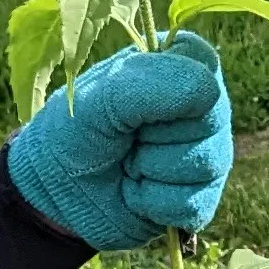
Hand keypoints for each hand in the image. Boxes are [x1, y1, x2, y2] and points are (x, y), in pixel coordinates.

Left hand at [5, 33, 231, 249]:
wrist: (55, 197)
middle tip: (127, 137)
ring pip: (208, 163)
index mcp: (173, 69)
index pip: (204, 65)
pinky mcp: (199, 196)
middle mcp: (198, 109)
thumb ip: (148, 84)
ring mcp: (204, 153)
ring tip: (129, 166)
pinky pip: (198, 202)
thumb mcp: (97, 100)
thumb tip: (207, 91)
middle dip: (158, 137)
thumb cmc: (72, 135)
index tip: (136, 103)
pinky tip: (136, 194)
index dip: (176, 88)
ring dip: (153, 171)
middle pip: (213, 118)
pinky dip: (156, 203)